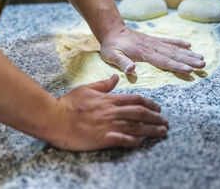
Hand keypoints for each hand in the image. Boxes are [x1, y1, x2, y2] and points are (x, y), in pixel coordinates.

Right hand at [47, 74, 167, 150]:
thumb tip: (116, 76)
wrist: (54, 117)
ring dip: (151, 130)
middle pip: (140, 114)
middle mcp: (112, 112)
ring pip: (135, 127)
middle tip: (166, 122)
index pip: (135, 100)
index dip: (150, 104)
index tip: (158, 108)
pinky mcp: (102, 138)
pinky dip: (132, 141)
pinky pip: (122, 140)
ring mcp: (108, 125)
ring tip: (162, 132)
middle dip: (156, 118)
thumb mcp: (87, 88)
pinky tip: (140, 142)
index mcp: (109, 100)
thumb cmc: (69, 103)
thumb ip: (104, 84)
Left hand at [100, 26, 205, 74]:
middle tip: (203, 65)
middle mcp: (152, 47)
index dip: (177, 66)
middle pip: (173, 55)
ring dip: (188, 54)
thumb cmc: (111, 46)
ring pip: (174, 49)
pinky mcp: (154, 40)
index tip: (189, 70)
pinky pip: (169, 41)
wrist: (112, 30)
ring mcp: (154, 42)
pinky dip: (179, 43)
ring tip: (202, 58)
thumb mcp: (112, 56)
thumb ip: (122, 62)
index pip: (163, 61)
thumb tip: (132, 69)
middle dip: (189, 60)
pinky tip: (189, 46)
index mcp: (144, 53)